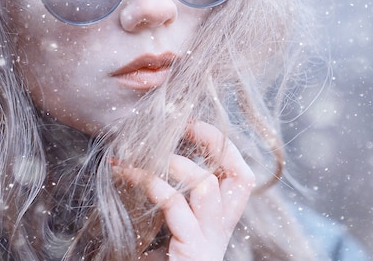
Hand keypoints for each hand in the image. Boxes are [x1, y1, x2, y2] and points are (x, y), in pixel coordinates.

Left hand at [113, 121, 255, 260]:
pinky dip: (155, 186)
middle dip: (215, 143)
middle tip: (184, 124)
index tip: (192, 123)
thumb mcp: (173, 229)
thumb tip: (149, 159)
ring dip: (175, 165)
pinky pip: (176, 207)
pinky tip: (131, 176)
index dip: (223, 145)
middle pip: (241, 177)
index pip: (241, 176)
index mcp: (220, 221)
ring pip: (208, 187)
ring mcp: (209, 240)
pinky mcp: (191, 251)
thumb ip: (174, 202)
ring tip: (144, 156)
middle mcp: (221, 229)